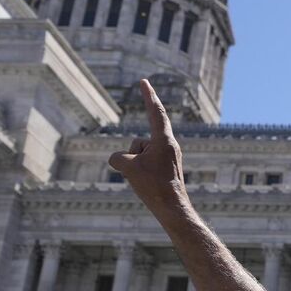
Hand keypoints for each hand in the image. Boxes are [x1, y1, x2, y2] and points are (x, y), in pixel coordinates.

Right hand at [108, 80, 189, 215]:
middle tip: (145, 176)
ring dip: (136, 167)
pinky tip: (148, 186)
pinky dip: (140, 173)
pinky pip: (144, 165)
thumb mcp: (128, 168)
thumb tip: (118, 159)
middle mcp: (169, 145)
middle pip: (139, 143)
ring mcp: (168, 157)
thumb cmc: (154, 187)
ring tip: (147, 182)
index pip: (155, 112)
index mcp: (164, 140)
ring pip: (139, 155)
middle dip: (133, 158)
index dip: (148, 95)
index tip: (144, 82)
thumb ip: (118, 157)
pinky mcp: (166, 167)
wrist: (172, 209)